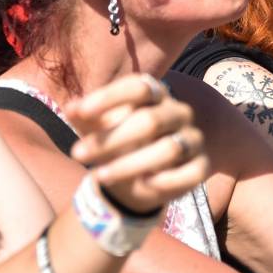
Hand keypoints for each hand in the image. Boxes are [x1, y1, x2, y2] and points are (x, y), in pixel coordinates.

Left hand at [68, 74, 209, 214]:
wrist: (140, 178)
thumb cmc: (118, 143)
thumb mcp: (98, 129)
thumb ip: (86, 117)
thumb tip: (71, 107)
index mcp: (156, 94)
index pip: (139, 87)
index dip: (110, 97)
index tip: (80, 112)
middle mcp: (178, 112)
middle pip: (150, 121)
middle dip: (111, 139)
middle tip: (77, 153)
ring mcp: (192, 138)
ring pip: (168, 149)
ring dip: (129, 165)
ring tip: (98, 175)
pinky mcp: (201, 166)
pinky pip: (188, 174)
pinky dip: (165, 181)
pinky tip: (143, 185)